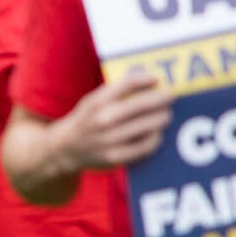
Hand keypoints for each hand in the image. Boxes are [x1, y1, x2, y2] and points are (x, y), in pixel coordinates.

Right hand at [56, 73, 173, 172]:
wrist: (64, 149)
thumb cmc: (86, 119)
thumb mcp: (93, 100)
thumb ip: (116, 91)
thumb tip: (150, 81)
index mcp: (97, 101)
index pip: (128, 84)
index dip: (147, 79)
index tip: (157, 79)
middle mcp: (103, 120)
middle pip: (142, 105)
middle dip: (162, 99)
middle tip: (170, 97)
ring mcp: (110, 140)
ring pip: (148, 126)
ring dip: (162, 118)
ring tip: (165, 115)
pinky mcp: (116, 157)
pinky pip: (145, 146)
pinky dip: (155, 138)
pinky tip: (156, 133)